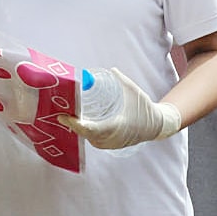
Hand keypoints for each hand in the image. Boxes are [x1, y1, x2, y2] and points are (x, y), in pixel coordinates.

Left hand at [57, 68, 180, 149]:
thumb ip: (121, 80)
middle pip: (84, 133)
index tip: (63, 116)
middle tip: (60, 109)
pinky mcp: (109, 145)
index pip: (90, 129)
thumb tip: (110, 70)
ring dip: (76, 127)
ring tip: (66, 114)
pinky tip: (77, 122)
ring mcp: (109, 144)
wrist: (156, 126)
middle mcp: (111, 139)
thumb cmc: (145, 109)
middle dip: (71, 122)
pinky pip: (92, 139)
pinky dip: (84, 131)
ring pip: (87, 137)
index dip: (74, 123)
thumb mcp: (134, 92)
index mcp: (116, 127)